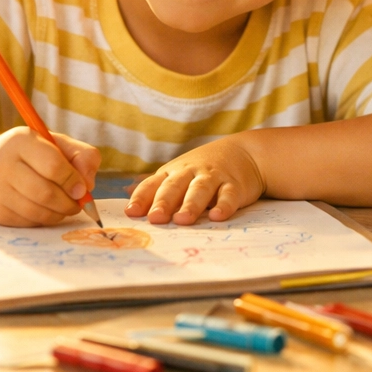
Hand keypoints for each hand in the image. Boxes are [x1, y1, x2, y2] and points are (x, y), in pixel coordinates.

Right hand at [0, 127, 100, 226]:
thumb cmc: (32, 153)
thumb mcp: (59, 143)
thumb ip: (83, 156)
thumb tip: (87, 185)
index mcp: (21, 141)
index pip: (53, 165)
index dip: (72, 180)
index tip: (83, 188)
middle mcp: (2, 164)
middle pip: (44, 192)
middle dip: (68, 202)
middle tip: (78, 203)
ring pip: (36, 211)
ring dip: (59, 213)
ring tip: (66, 207)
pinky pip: (27, 222)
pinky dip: (44, 219)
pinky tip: (48, 210)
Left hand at [124, 138, 265, 224]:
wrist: (245, 152)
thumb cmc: (203, 169)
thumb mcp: (178, 173)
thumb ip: (156, 187)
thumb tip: (127, 197)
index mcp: (173, 172)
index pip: (153, 184)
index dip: (142, 198)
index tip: (131, 212)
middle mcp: (191, 173)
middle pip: (175, 186)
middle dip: (164, 202)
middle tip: (155, 218)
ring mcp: (213, 178)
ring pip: (200, 190)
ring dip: (191, 204)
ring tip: (183, 220)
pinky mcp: (235, 185)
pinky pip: (229, 195)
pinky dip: (224, 205)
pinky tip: (217, 216)